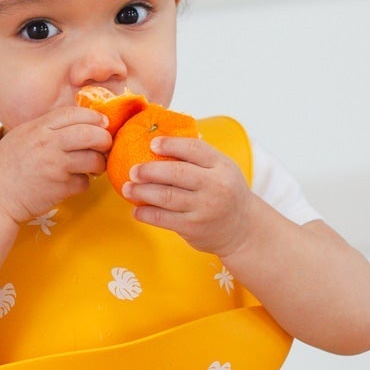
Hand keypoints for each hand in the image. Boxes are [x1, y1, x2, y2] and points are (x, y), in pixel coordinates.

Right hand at [0, 107, 110, 225]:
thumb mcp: (22, 136)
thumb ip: (47, 128)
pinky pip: (84, 183)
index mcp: (38, 127)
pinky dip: (81, 184)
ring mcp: (55, 166)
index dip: (94, 117)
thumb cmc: (6, 167)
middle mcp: (48, 144)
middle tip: (104, 145)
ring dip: (98, 164)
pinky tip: (70, 184)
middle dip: (104, 139)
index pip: (75, 113)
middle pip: (91, 134)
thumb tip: (78, 123)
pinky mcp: (60, 188)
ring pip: (94, 159)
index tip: (101, 123)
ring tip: (92, 167)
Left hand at [122, 134, 256, 260]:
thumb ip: (198, 157)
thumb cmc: (225, 192)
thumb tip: (159, 140)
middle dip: (149, 170)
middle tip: (132, 170)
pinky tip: (137, 210)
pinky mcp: (194, 228)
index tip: (151, 144)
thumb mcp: (221, 169)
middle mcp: (215, 186)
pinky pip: (164, 219)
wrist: (242, 229)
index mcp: (222, 166)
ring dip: (142, 192)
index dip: (170, 144)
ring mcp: (204, 208)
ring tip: (127, 189)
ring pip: (166, 197)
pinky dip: (147, 214)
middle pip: (176, 173)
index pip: (194, 149)